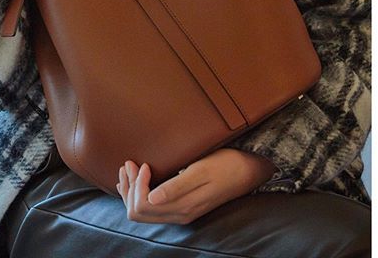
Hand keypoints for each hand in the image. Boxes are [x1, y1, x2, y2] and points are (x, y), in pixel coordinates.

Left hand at [116, 148, 276, 223]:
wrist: (247, 171)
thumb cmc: (225, 165)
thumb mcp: (200, 171)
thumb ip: (176, 187)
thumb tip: (152, 198)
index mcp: (183, 207)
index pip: (143, 205)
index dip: (136, 184)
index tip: (142, 163)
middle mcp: (180, 214)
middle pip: (139, 212)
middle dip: (130, 188)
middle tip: (130, 163)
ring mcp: (181, 212)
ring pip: (144, 211)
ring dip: (132, 190)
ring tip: (130, 167)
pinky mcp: (183, 206)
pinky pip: (153, 207)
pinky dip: (140, 192)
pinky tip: (138, 178)